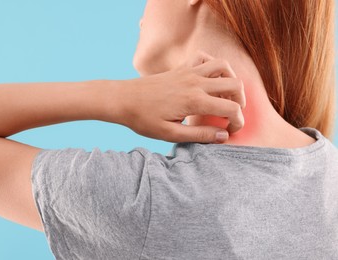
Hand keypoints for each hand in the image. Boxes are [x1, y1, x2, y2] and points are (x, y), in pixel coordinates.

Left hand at [118, 50, 245, 143]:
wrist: (123, 100)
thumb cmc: (144, 119)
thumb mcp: (171, 134)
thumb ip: (200, 135)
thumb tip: (223, 135)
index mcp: (195, 101)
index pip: (231, 108)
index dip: (238, 122)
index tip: (231, 131)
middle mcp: (195, 82)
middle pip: (234, 84)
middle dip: (240, 101)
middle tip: (232, 114)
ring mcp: (188, 72)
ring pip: (223, 65)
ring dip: (231, 79)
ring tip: (226, 95)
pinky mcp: (181, 68)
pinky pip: (203, 57)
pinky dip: (212, 64)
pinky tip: (209, 78)